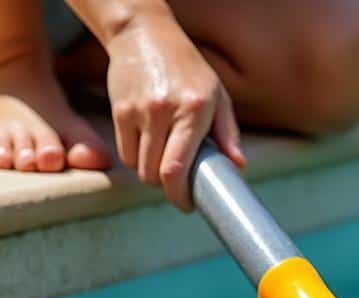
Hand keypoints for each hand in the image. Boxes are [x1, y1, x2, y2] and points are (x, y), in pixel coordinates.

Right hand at [104, 7, 244, 210]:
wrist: (145, 34)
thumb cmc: (187, 67)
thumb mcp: (217, 94)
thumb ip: (228, 133)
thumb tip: (238, 166)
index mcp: (195, 109)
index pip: (178, 168)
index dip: (180, 195)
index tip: (187, 204)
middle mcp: (165, 110)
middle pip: (155, 174)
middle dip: (166, 187)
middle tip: (177, 183)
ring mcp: (139, 111)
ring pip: (139, 167)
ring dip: (151, 173)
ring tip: (163, 160)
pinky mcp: (119, 110)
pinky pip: (125, 152)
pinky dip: (135, 158)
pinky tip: (147, 144)